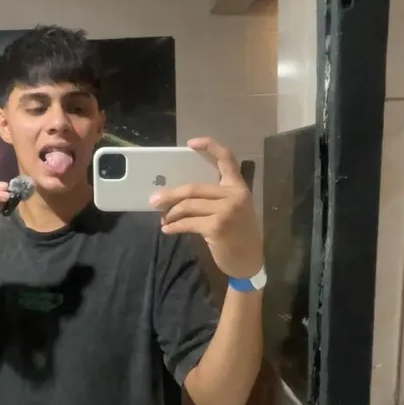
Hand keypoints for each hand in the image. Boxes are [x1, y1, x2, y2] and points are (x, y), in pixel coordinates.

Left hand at [149, 137, 262, 279]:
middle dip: (171, 195)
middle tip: (154, 200)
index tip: (190, 143)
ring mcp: (227, 210)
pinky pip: (188, 222)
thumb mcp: (233, 210)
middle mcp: (235, 195)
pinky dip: (174, 226)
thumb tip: (177, 196)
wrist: (249, 261)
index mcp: (238, 186)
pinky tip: (167, 230)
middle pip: (194, 188)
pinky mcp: (217, 227)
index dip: (209, 146)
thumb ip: (213, 199)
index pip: (227, 158)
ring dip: (171, 213)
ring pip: (188, 205)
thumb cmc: (237, 235)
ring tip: (163, 219)